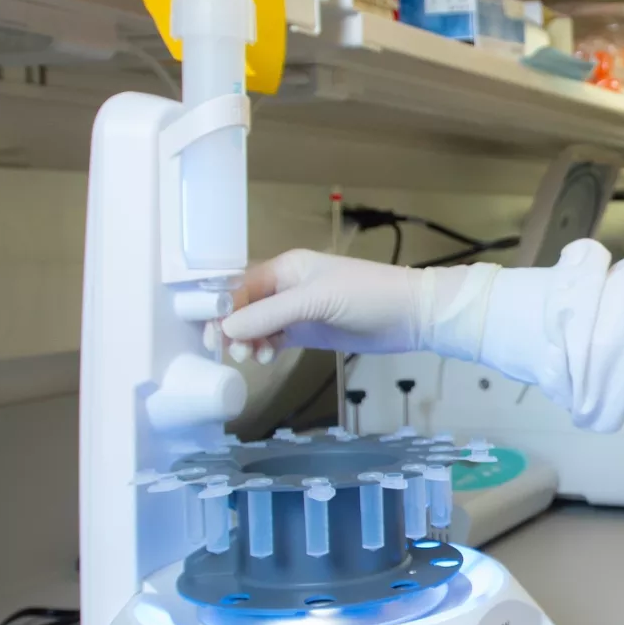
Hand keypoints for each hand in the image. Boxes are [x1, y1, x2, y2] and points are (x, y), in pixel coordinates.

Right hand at [221, 250, 498, 360]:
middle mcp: (287, 286)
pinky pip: (275, 338)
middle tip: (229, 351)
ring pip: (257, 326)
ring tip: (253, 356)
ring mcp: (299, 310)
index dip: (221, 307)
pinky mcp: (310, 330)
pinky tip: (266, 357)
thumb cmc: (369, 296)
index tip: (212, 332)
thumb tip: (226, 326)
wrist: (412, 315)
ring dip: (248, 341)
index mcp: (286, 267)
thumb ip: (271, 314)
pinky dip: (265, 348)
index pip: (240, 285)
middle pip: (244, 307)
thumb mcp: (317, 301)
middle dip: (231, 328)